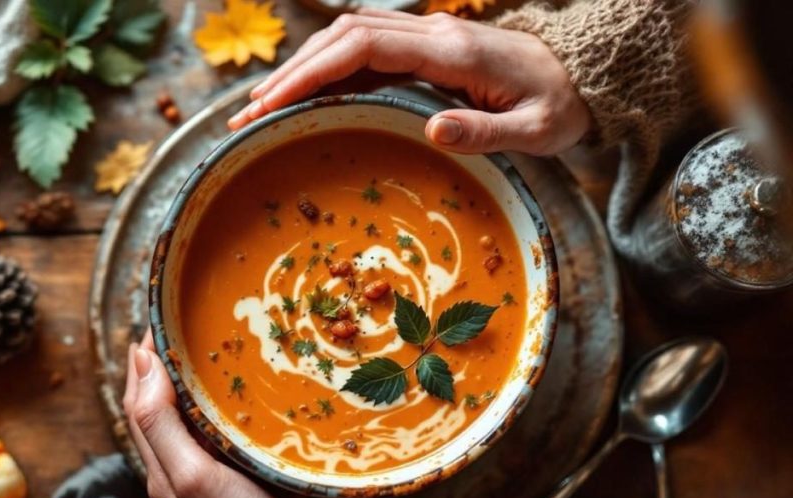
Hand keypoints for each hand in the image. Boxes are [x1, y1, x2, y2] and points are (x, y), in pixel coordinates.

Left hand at [123, 333, 345, 497]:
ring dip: (206, 376)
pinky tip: (257, 378)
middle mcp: (185, 464)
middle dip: (172, 362)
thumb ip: (162, 423)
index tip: (158, 318)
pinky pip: (238, 425)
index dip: (143, 360)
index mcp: (162, 466)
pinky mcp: (254, 470)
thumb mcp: (192, 476)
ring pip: (204, 412)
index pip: (139, 401)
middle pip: (169, 402)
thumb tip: (143, 362)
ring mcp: (220, 468)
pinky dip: (237, 398)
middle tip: (189, 319)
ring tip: (220, 337)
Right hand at [228, 9, 591, 155]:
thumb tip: (432, 129)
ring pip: (346, 40)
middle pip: (343, 37)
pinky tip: (302, 98)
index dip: (314, 70)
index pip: (365, 46)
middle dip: (291, 73)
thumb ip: (486, 131)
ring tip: (261, 109)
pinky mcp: (422, 51)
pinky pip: (363, 53)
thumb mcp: (535, 130)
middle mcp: (430, 35)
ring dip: (302, 70)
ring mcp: (424, 39)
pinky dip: (325, 72)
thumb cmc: (557, 107)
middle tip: (248, 115)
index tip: (274, 101)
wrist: (579, 78)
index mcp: (450, 50)